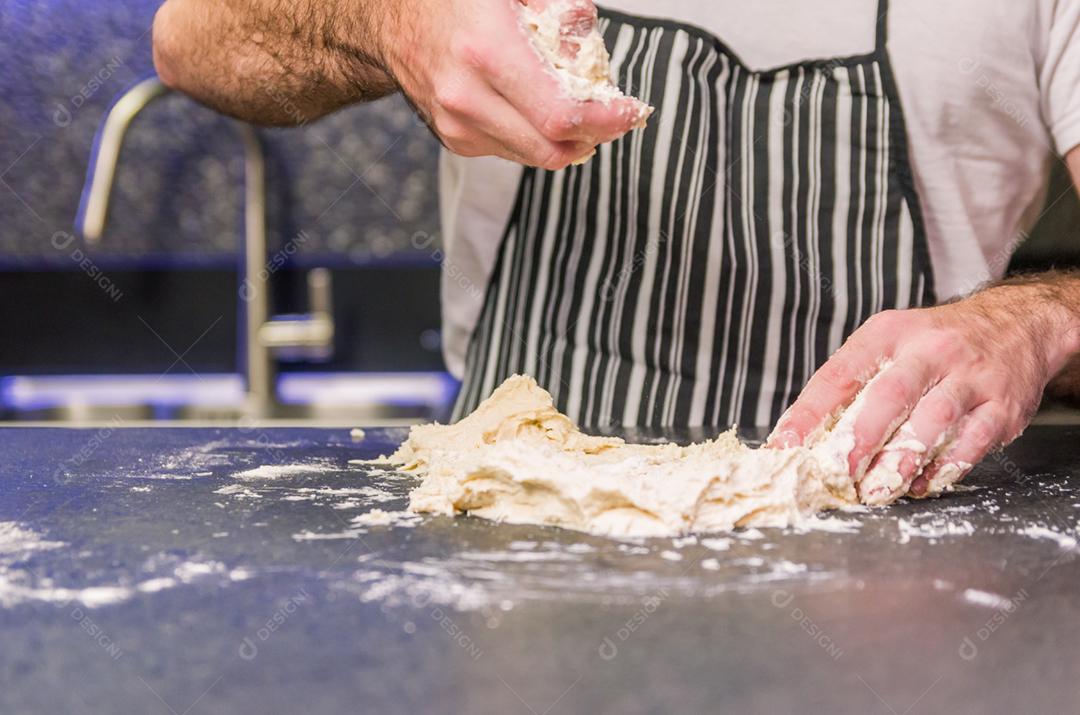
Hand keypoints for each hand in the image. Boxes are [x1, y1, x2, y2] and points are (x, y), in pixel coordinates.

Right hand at [378, 0, 648, 168]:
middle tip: (614, 116)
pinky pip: (513, 151)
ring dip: (567, 140)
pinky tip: (536, 106)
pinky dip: (536, 136)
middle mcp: (467, 96)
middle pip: (551, 148)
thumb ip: (561, 7)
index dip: (605, 121)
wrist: (390, 19)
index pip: (560, 115)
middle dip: (593, 136)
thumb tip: (589, 40)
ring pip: (535, 156)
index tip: (630, 112)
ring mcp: (457, 124)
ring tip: (577, 106)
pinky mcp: (455, 139)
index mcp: (486, 50)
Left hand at [767, 282, 1079, 503]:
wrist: (1016, 325)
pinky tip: (923, 484)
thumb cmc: (935, 345)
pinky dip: (945, 467)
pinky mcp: (1002, 405)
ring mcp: (970, 377)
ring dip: (902, 460)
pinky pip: (973, 440)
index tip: (784, 445)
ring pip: (933, 420)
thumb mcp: (888, 344)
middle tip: (837, 473)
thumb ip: (851, 385)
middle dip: (860, 438)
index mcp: (888, 334)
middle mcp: (929, 351)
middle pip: (890, 395)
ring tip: (877, 489)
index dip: (809, 413)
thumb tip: (801, 436)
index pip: (840, 373)